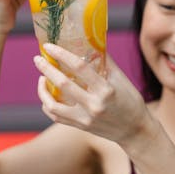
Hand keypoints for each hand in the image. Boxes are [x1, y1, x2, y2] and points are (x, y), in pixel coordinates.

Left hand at [34, 43, 150, 143]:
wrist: (136, 131)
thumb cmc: (130, 101)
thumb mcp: (122, 79)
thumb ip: (106, 61)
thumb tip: (92, 42)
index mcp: (105, 89)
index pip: (79, 67)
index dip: (62, 54)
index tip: (49, 46)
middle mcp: (94, 104)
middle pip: (62, 84)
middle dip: (46, 69)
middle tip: (38, 59)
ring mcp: (85, 118)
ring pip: (53, 105)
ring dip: (42, 90)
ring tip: (41, 78)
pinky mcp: (80, 126)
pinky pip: (56, 116)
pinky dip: (47, 105)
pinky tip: (47, 95)